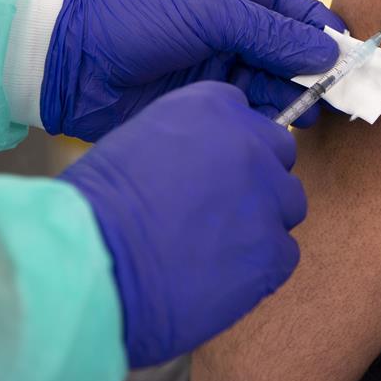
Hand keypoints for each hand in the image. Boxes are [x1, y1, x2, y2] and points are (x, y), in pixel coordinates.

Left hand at [41, 0, 344, 140]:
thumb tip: (326, 52)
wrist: (70, 63)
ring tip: (317, 110)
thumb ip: (269, 33)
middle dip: (317, 68)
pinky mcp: (208, 102)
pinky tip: (287, 124)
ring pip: (275, 82)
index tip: (352, 53)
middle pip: (290, 49)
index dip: (324, 30)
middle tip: (344, 92)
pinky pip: (253, 109)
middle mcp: (230, 26)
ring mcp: (219, 65)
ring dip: (298, 95)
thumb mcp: (208, 13)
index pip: (293, 8)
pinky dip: (273, 116)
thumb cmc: (134, 17)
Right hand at [58, 81, 305, 366]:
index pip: (249, 120)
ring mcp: (267, 197)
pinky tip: (221, 275)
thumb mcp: (140, 142)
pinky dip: (259, 266)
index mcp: (212, 106)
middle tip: (219, 210)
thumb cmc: (96, 206)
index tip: (214, 172)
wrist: (93, 262)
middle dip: (257, 180)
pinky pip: (284, 253)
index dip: (233, 150)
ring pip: (287, 205)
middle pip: (279, 156)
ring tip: (216, 246)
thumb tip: (205, 165)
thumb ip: (187, 143)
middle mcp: (250, 143)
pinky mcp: (272, 251)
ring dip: (261, 222)